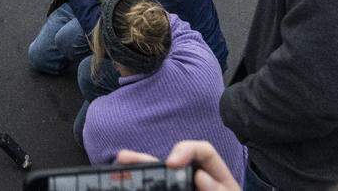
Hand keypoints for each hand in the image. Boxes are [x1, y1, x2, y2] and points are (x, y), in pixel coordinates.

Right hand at [116, 140, 239, 190]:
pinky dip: (139, 186)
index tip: (171, 162)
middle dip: (145, 158)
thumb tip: (200, 177)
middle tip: (124, 157)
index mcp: (215, 177)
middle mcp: (194, 181)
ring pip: (157, 179)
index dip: (185, 150)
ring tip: (118, 168)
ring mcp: (180, 190)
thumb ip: (220, 190)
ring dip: (137, 171)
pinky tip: (126, 185)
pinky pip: (154, 189)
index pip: (202, 151)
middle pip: (169, 164)